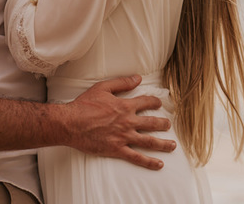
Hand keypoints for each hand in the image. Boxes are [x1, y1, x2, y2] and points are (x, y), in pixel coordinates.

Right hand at [61, 75, 175, 169]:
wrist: (71, 123)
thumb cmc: (84, 105)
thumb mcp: (102, 87)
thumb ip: (121, 82)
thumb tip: (138, 78)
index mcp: (125, 106)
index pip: (146, 102)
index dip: (154, 102)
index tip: (159, 104)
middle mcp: (128, 122)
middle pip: (152, 123)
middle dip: (163, 124)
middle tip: (169, 125)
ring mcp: (124, 137)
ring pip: (149, 142)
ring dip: (163, 144)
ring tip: (172, 145)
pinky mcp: (117, 150)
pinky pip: (137, 157)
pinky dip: (149, 162)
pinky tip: (159, 164)